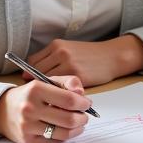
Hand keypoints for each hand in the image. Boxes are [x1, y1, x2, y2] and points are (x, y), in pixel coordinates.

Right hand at [0, 78, 91, 142]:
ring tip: (79, 123)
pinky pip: (54, 142)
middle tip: (84, 115)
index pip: (69, 99)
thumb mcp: (46, 81)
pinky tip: (66, 129)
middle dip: (82, 118)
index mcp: (35, 90)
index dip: (83, 103)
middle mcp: (29, 109)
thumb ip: (67, 82)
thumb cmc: (30, 94)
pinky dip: (65, 136)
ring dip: (77, 129)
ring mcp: (27, 127)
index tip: (87, 104)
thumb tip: (82, 94)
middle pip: (69, 119)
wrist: (2, 110)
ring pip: (64, 133)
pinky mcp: (27, 141)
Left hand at [28, 35, 142, 87]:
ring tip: (49, 96)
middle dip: (37, 84)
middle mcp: (61, 53)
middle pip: (37, 72)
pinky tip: (61, 97)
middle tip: (39, 93)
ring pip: (48, 82)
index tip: (32, 82)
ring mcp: (69, 65)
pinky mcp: (78, 77)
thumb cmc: (90, 55)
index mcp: (57, 45)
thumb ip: (53, 58)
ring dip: (47, 91)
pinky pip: (61, 89)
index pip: (33, 62)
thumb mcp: (69, 49)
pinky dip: (59, 95)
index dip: (30, 74)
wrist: (112, 56)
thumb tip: (33, 75)